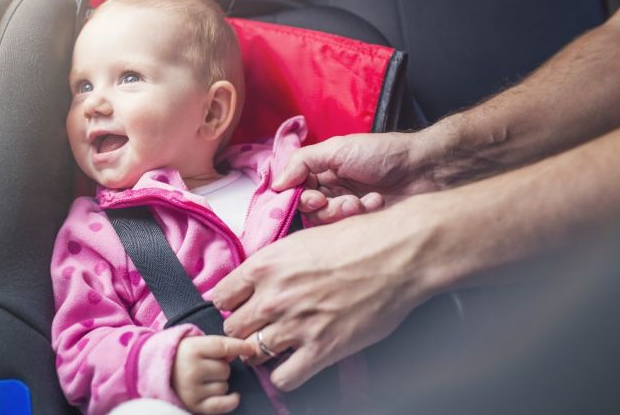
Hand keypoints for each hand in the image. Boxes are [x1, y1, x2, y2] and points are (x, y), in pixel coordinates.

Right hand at [172, 335, 255, 413]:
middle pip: (225, 369)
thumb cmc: (182, 356)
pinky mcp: (194, 405)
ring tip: (205, 379)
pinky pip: (221, 405)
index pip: (223, 347)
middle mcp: (191, 370)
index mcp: (192, 349)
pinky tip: (235, 396)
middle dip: (221, 367)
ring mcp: (192, 390)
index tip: (252, 349)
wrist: (159, 373)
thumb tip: (241, 351)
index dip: (240, 347)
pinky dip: (231, 401)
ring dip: (220, 383)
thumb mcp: (195, 343)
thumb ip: (217, 345)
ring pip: (224, 387)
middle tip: (208, 366)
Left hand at [212, 195, 443, 390]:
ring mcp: (296, 324)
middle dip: (245, 328)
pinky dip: (285, 375)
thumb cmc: (358, 240)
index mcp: (265, 265)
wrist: (399, 254)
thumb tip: (258, 282)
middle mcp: (274, 296)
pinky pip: (284, 378)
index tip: (240, 307)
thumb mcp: (302, 241)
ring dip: (262, 352)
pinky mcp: (322, 349)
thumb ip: (274, 264)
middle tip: (261, 327)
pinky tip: (296, 363)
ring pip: (252, 353)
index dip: (230, 304)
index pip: (220, 296)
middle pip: (232, 328)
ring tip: (279, 345)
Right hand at [273, 132, 440, 224]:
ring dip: (342, 213)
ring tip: (363, 201)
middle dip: (323, 208)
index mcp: (321, 172)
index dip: (299, 198)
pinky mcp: (362, 225)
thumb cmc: (383, 153)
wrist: (424, 168)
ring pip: (326, 223)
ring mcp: (346, 209)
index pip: (295, 192)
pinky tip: (377, 203)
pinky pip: (347, 231)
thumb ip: (302, 162)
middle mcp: (330, 190)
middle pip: (308, 211)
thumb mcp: (337, 149)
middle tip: (341, 200)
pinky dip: (361, 217)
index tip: (314, 197)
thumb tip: (276, 184)